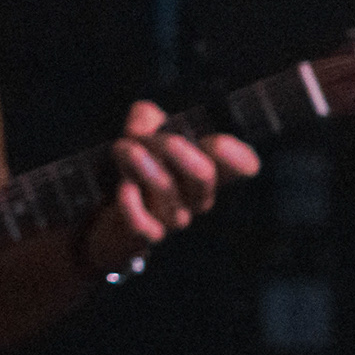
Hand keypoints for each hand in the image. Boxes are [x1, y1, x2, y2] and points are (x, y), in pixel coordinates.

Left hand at [79, 100, 258, 273]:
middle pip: (203, 175)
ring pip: (168, 193)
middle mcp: (196, 196)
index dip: (237, 158)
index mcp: (206, 169)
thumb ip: (146, 119)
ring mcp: (174, 217)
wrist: (115, 216)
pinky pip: (145, 226)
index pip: (239, 167)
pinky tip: (124, 188)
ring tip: (124, 147)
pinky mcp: (146, 235)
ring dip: (144, 166)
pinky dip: (133, 206)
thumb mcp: (143, 134)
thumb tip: (142, 120)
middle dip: (176, 151)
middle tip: (153, 138)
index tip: (220, 143)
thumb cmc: (140, 168)